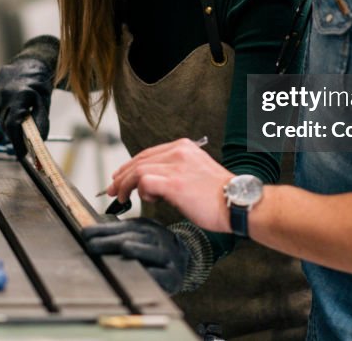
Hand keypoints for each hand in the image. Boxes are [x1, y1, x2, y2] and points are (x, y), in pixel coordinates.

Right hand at [0, 35, 58, 157]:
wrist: (28, 64)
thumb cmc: (39, 85)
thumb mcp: (44, 102)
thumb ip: (41, 122)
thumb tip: (39, 142)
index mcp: (20, 95)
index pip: (14, 125)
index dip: (17, 142)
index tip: (22, 154)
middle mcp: (4, 93)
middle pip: (6, 124)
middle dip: (15, 134)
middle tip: (25, 137)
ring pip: (0, 119)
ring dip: (9, 121)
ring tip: (20, 110)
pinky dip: (3, 113)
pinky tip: (11, 104)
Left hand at [83, 218, 188, 293]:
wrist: (182, 258)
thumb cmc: (152, 248)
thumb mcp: (136, 235)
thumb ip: (116, 234)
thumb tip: (87, 233)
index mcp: (144, 227)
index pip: (121, 227)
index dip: (103, 230)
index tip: (85, 234)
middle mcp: (156, 238)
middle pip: (133, 238)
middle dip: (112, 241)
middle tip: (92, 245)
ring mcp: (166, 255)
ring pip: (152, 251)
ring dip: (138, 250)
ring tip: (125, 248)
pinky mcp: (173, 274)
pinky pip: (164, 273)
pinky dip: (155, 273)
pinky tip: (145, 273)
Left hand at [105, 138, 233, 232]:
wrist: (239, 203)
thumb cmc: (221, 195)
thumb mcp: (196, 173)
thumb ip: (176, 172)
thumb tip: (154, 185)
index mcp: (185, 147)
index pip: (149, 153)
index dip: (131, 166)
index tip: (121, 176)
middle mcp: (179, 152)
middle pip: (140, 160)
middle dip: (122, 175)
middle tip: (113, 188)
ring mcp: (176, 166)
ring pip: (138, 170)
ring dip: (124, 184)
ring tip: (120, 197)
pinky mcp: (174, 183)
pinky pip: (143, 182)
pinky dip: (136, 190)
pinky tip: (141, 199)